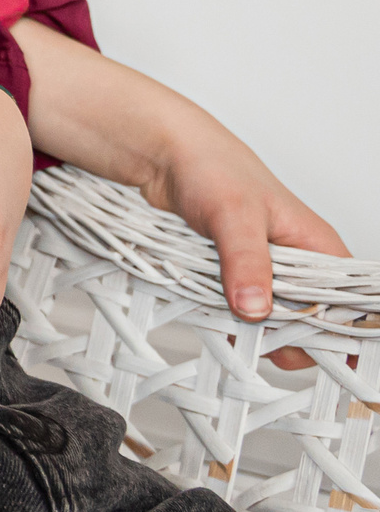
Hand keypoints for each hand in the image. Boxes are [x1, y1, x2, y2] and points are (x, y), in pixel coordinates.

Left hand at [6, 17, 351, 370]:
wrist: (162, 154)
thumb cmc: (210, 168)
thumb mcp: (233, 215)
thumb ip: (247, 262)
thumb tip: (256, 310)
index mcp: (315, 245)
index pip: (348, 298)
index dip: (343, 329)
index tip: (328, 357)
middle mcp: (293, 260)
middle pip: (309, 316)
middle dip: (291, 337)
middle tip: (266, 350)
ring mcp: (260, 267)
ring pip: (270, 316)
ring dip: (254, 330)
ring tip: (236, 337)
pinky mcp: (229, 272)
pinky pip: (236, 306)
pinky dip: (227, 318)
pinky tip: (215, 324)